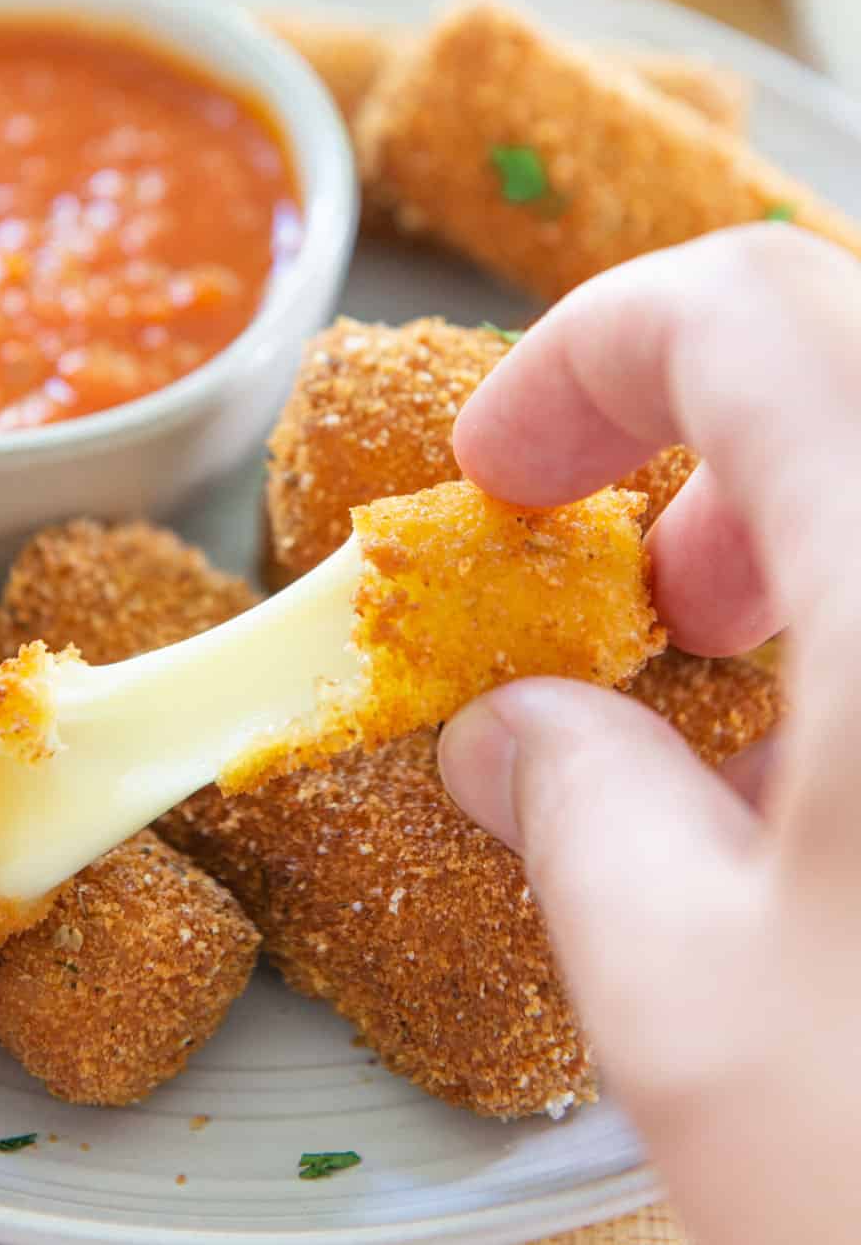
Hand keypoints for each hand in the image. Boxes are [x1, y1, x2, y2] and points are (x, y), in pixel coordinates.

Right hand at [438, 224, 860, 1244]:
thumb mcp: (703, 1010)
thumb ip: (579, 813)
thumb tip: (513, 737)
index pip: (744, 314)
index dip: (586, 357)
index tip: (500, 471)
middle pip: (855, 357)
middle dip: (706, 447)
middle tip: (642, 603)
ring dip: (820, 530)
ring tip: (758, 706)